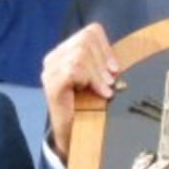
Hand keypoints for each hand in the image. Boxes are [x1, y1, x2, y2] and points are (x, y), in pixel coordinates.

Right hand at [41, 23, 118, 161]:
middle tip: (111, 81)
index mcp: (65, 51)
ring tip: (105, 89)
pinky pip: (74, 69)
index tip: (115, 68)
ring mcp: (50, 70)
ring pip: (80, 54)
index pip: (90, 32)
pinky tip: (99, 93)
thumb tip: (119, 60)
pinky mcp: (51, 83)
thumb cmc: (86, 107)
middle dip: (103, 61)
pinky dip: (91, 80)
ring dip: (98, 73)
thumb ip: (103, 64)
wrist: (72, 135)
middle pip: (86, 40)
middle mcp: (54, 57)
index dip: (107, 48)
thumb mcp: (97, 80)